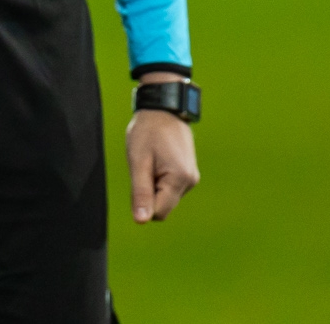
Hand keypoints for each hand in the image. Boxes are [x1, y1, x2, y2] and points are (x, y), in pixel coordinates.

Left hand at [126, 78, 199, 222]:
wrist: (164, 108)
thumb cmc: (148, 132)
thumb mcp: (138, 162)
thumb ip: (141, 193)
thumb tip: (141, 221)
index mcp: (179, 179)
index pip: (158, 213)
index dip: (143, 201)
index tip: (140, 177)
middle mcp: (190, 181)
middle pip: (163, 207)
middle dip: (149, 193)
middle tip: (145, 167)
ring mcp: (191, 177)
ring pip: (166, 198)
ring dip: (154, 186)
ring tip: (151, 161)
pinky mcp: (188, 173)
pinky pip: (170, 189)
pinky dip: (160, 181)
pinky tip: (158, 161)